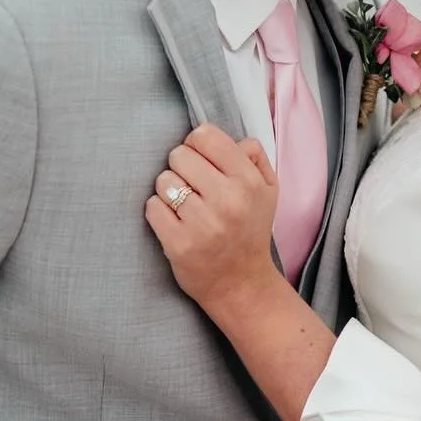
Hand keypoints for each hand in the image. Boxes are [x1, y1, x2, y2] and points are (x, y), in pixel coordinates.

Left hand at [145, 124, 280, 315]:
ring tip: (184, 207)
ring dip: (169, 191)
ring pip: (163, 180)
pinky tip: (174, 222)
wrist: (241, 284)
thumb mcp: (267, 191)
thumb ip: (255, 156)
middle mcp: (227, 200)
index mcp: (248, 181)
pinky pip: (152, 206)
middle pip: (179, 155)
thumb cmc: (250, 231)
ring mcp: (202, 223)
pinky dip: (158, 212)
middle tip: (192, 187)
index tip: (200, 162)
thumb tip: (234, 139)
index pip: (205, 136)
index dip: (197, 145)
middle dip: (181, 168)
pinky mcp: (179, 243)